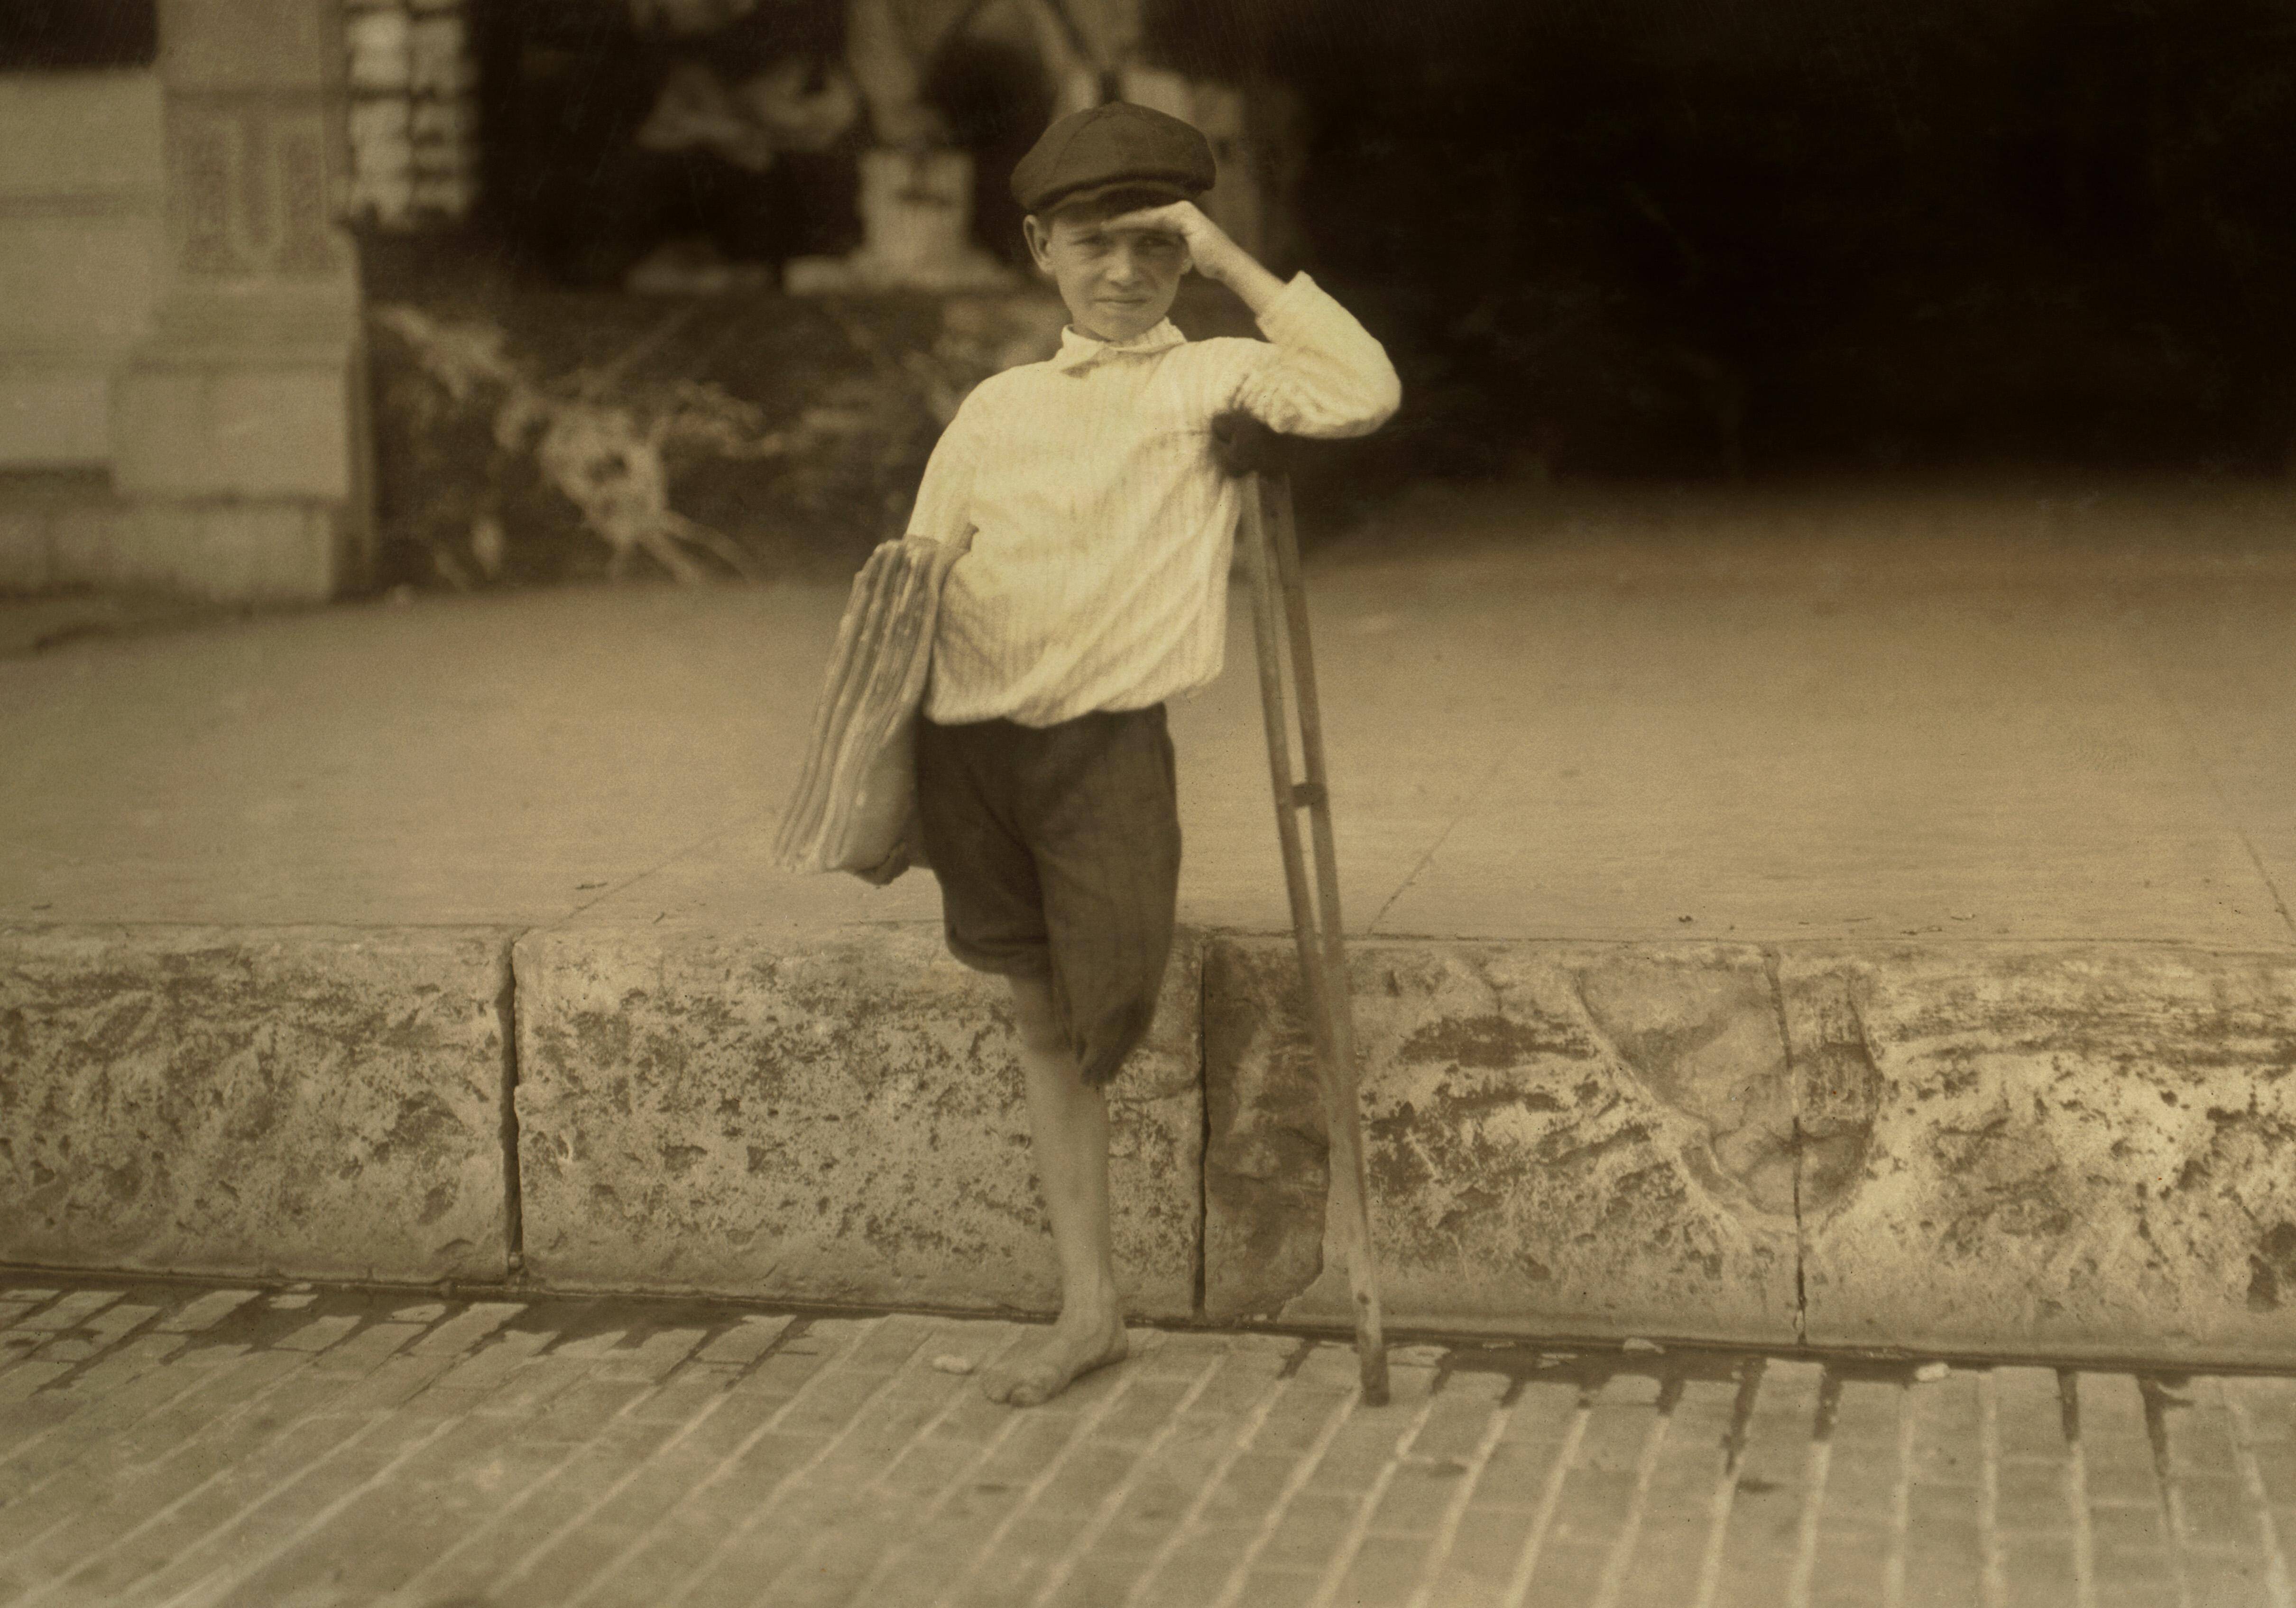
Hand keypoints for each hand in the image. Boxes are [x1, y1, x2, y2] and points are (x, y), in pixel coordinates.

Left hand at [1100, 199, 1286, 313]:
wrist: (1228, 265)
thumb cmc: (1212, 264)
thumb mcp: (1185, 255)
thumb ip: (1175, 250)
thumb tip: (1168, 258)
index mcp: (1180, 217)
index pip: (1149, 218)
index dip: (1129, 223)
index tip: (1108, 229)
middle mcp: (1180, 209)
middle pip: (1145, 212)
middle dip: (1123, 218)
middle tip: (1100, 223)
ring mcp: (1182, 210)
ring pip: (1145, 213)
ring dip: (1123, 218)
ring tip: (1103, 224)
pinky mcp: (1183, 215)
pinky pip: (1151, 218)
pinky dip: (1132, 221)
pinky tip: (1115, 226)